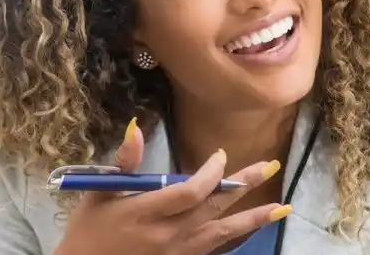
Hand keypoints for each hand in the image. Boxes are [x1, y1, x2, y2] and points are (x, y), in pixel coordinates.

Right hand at [53, 118, 289, 254]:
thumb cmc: (87, 230)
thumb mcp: (98, 192)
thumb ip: (123, 162)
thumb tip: (136, 127)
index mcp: (145, 213)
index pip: (190, 192)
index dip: (211, 174)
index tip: (221, 156)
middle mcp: (166, 235)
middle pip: (214, 208)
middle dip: (243, 186)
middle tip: (270, 166)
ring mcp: (176, 253)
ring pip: (222, 233)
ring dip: (253, 220)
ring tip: (282, 209)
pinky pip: (213, 249)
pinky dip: (234, 238)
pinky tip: (251, 229)